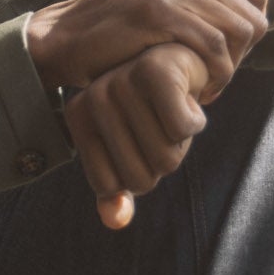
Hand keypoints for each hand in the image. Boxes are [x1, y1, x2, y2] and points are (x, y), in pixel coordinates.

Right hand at [28, 0, 270, 102]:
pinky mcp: (157, 12)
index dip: (249, 33)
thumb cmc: (121, 12)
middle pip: (251, 17)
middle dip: (242, 56)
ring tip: (209, 84)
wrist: (67, 35)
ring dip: (229, 70)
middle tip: (217, 76)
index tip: (226, 55)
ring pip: (236, 34)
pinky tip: (200, 88)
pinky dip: (214, 75)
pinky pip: (213, 48)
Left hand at [64, 42, 209, 228]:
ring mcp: (120, 83)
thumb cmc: (155, 107)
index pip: (109, 185)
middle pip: (141, 178)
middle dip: (163, 160)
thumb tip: (116, 221)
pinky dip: (195, 120)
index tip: (141, 141)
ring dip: (180, 143)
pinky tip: (189, 97)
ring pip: (165, 157)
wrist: (184, 53)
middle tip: (163, 126)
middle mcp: (93, 99)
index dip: (137, 174)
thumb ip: (119, 185)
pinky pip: (181, 130)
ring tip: (173, 110)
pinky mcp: (155, 72)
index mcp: (78, 117)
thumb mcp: (133, 149)